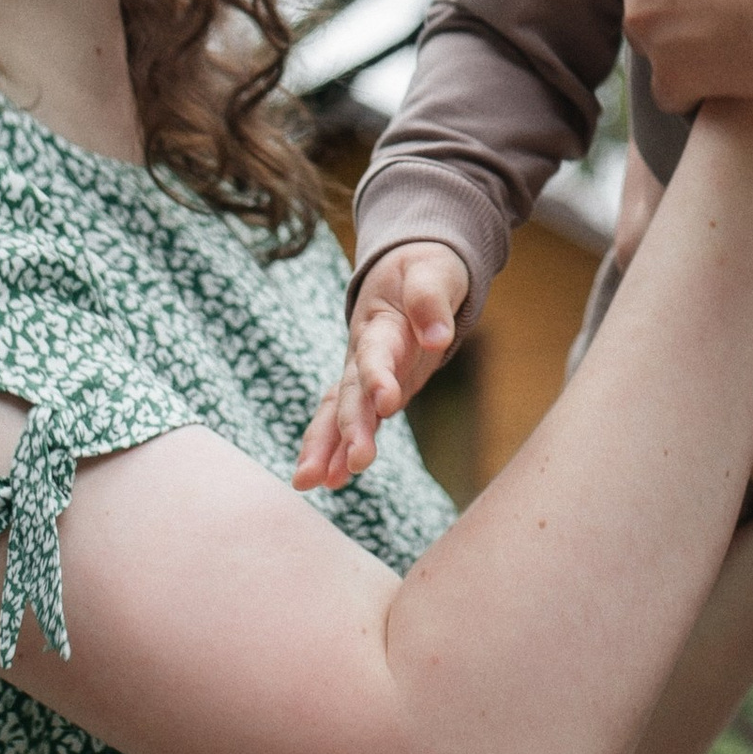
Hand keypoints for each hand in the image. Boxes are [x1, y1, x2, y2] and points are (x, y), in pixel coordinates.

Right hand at [295, 241, 470, 492]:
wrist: (408, 272)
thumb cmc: (424, 270)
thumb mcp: (432, 271)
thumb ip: (431, 300)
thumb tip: (438, 338)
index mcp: (379, 324)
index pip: (375, 354)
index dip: (378, 377)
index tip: (387, 402)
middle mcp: (362, 354)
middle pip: (350, 393)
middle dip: (351, 429)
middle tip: (357, 462)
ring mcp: (362, 376)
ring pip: (338, 413)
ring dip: (329, 448)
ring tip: (315, 483)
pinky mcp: (371, 393)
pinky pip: (349, 423)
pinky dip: (338, 452)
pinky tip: (331, 482)